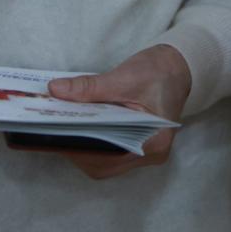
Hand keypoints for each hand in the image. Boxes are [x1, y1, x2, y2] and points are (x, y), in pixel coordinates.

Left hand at [45, 45, 192, 178]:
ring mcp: (144, 154)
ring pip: (103, 161)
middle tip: (52, 130)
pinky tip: (76, 128)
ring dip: (82, 147)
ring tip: (60, 129)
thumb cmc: (158, 72)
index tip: (56, 134)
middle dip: (77, 148)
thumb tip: (55, 91)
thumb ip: (89, 87)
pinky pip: (108, 152)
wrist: (178, 67)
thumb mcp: (124, 76)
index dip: (80, 148)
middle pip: (103, 164)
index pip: (109, 157)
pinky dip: (90, 142)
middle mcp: (150, 155)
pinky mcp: (136, 146)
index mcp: (154, 142)